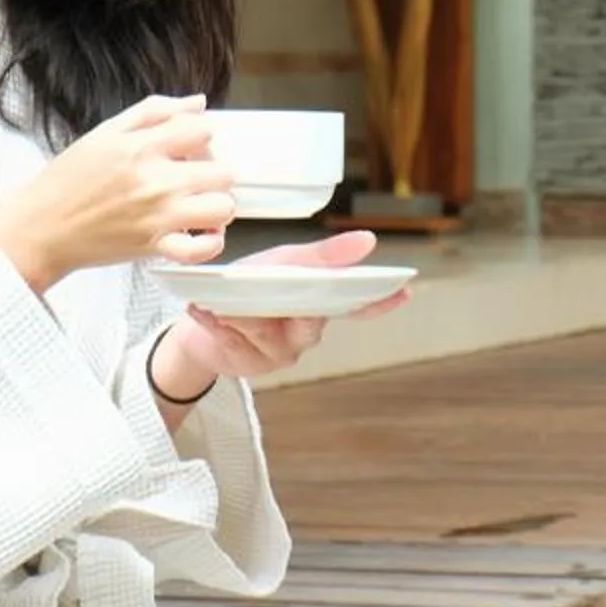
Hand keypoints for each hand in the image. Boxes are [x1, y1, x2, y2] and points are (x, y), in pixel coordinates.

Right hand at [0, 93, 234, 291]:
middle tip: (194, 177)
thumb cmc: (66, 183)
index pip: (203, 130)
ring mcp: (158, 216)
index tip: (188, 146)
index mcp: (140, 147)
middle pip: (222, 171)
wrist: (39, 229)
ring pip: (223, 208)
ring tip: (199, 205)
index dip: (201, 136)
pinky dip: (209, 244)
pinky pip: (203, 249)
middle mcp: (154, 181)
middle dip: (213, 171)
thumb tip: (198, 103)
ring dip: (217, 206)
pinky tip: (199, 233)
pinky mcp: (155, 247)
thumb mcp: (104, 132)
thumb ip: (155, 112)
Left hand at [150, 231, 408, 395]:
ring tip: (221, 303)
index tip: (403, 289)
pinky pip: (236, 343)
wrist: (202, 317)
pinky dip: (217, 325)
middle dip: (289, 307)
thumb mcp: (284, 262)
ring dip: (242, 315)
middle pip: (308, 322)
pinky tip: (204, 312)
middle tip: (270, 297)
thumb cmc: (250, 287)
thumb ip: (322, 256)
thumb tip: (367, 240)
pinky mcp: (251, 366)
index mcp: (319, 307)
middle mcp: (306, 334)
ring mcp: (280, 354)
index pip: (357, 306)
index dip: (379, 300)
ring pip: (266, 332)